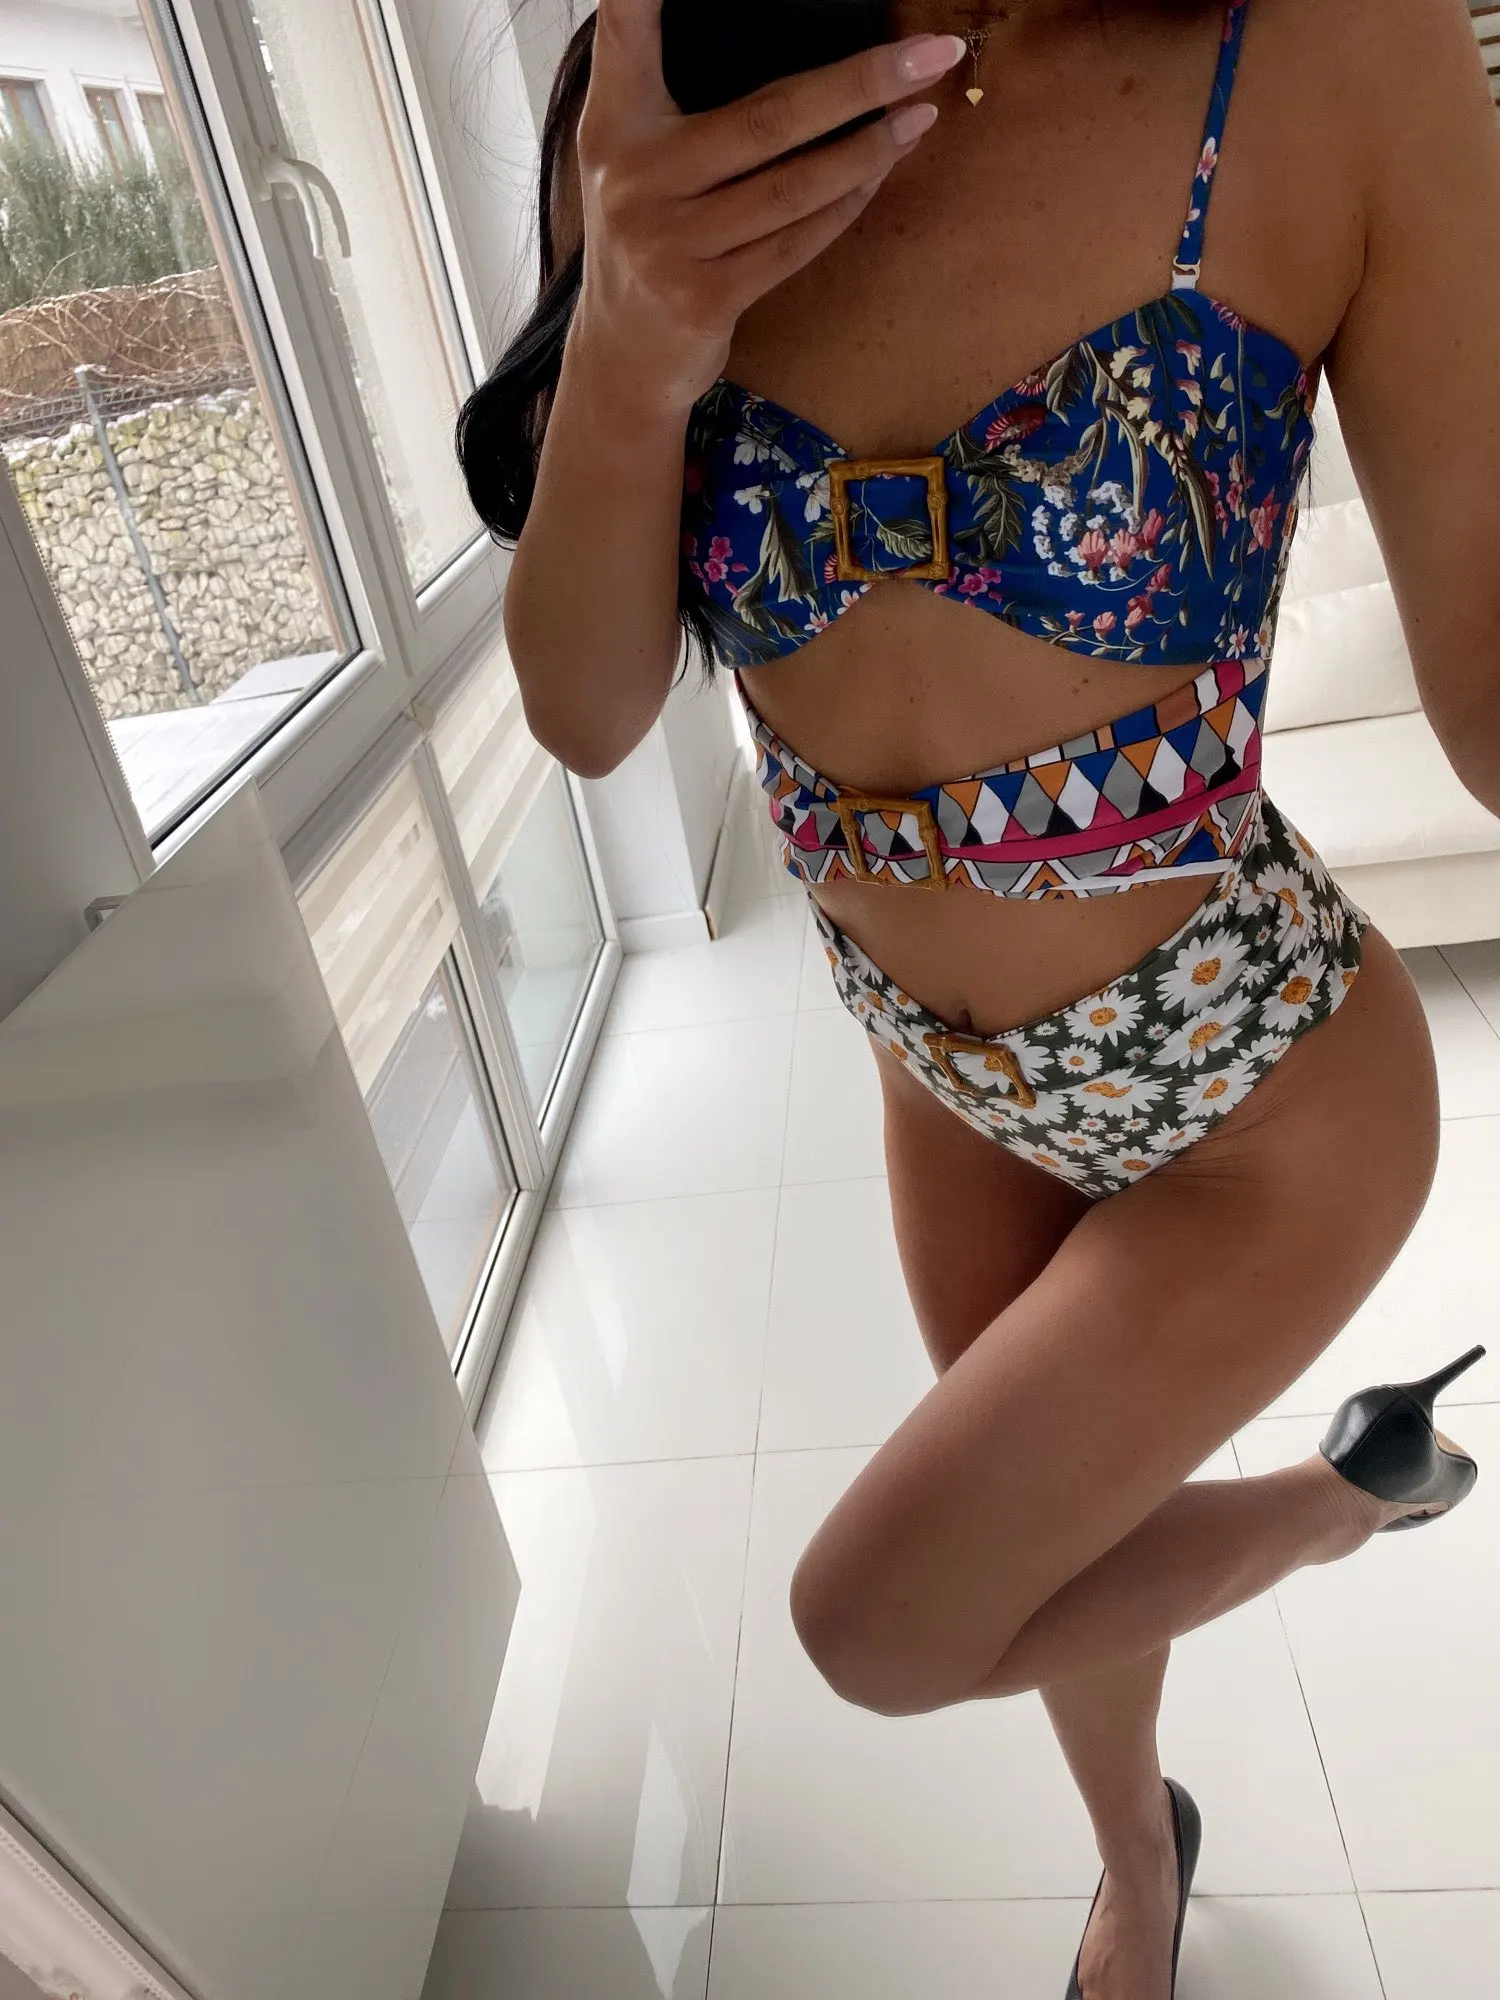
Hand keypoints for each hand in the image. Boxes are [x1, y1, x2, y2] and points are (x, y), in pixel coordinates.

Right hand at [572, 0, 965, 414]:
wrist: (621, 356)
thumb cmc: (646, 236)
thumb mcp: (631, 157)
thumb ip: (660, 91)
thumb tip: (773, 40)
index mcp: (615, 125)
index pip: (624, 35)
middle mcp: (635, 179)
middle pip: (768, 118)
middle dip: (860, 81)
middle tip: (930, 51)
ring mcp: (668, 244)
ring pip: (793, 187)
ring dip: (870, 150)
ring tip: (921, 114)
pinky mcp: (703, 298)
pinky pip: (795, 243)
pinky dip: (845, 207)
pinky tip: (881, 172)